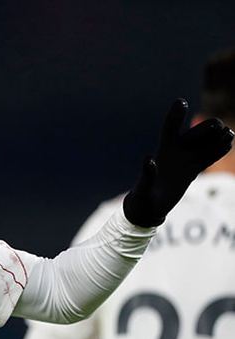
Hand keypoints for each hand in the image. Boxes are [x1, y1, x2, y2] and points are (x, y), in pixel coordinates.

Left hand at [123, 98, 233, 226]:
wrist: (148, 207)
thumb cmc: (142, 197)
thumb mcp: (142, 188)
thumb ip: (146, 175)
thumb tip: (148, 159)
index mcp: (162, 152)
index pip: (169, 129)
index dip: (175, 115)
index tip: (181, 101)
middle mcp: (175, 152)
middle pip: (193, 135)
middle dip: (204, 129)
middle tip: (218, 126)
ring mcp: (185, 160)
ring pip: (204, 145)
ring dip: (216, 139)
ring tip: (229, 133)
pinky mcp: (192, 170)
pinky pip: (207, 158)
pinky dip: (217, 152)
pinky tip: (228, 144)